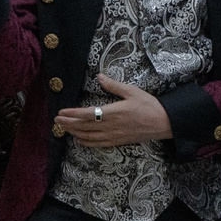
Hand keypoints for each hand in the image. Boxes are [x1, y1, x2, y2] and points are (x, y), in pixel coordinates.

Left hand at [56, 76, 170, 147]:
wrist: (164, 123)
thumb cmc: (149, 105)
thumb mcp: (132, 91)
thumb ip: (114, 86)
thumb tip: (99, 76)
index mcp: (113, 112)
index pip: (86, 114)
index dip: (72, 114)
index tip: (61, 112)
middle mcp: (111, 126)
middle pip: (83, 127)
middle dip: (68, 124)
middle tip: (56, 121)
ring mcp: (113, 136)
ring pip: (88, 137)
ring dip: (74, 133)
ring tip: (63, 129)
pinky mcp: (118, 142)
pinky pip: (98, 144)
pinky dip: (86, 143)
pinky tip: (79, 140)